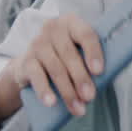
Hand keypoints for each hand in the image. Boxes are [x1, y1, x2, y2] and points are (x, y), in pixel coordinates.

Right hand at [0, 14, 103, 130]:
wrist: (32, 63)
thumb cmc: (66, 57)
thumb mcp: (78, 51)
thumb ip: (90, 59)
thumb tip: (105, 79)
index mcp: (71, 23)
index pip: (85, 34)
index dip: (93, 53)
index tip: (99, 72)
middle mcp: (53, 29)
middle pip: (70, 54)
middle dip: (81, 78)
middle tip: (90, 97)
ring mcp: (37, 44)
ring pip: (55, 68)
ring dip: (67, 91)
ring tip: (78, 108)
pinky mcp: (26, 60)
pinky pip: (36, 76)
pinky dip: (44, 91)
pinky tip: (51, 102)